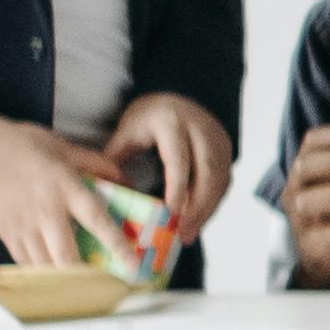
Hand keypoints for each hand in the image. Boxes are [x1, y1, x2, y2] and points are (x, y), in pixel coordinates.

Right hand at [0, 109, 129, 271]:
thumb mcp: (63, 147)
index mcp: (65, 188)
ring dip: (63, 277)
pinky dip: (40, 271)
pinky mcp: (6, 233)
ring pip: (45, 264)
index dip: (116, 243)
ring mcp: (24, 225)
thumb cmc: (20, 144)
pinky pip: (25, 262)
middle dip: (85, 275)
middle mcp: (46, 211)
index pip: (96, 220)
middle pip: (66, 255)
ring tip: (79, 285)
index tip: (132, 262)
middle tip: (102, 284)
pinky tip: (52, 273)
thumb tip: (122, 179)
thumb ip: (96, 164)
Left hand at [105, 93, 232, 242]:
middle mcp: (202, 131)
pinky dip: (212, 204)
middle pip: (207, 173)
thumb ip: (116, 158)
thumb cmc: (149, 116)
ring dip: (206, 210)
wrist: (177, 96)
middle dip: (198, 207)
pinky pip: (224, 183)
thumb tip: (102, 190)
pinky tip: (198, 220)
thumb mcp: (128, 131)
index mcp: (173, 123)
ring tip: (189, 233)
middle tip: (184, 233)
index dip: (178, 188)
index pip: (179, 160)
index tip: (171, 213)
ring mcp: (219, 142)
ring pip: (220, 181)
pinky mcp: (227, 153)